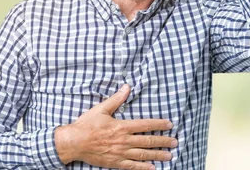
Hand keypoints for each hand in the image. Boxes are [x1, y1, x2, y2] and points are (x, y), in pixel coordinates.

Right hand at [55, 85, 176, 169]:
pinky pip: (132, 166)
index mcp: (122, 126)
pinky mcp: (114, 163)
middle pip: (148, 141)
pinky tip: (153, 168)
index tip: (170, 125)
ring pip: (143, 155)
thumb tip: (126, 87)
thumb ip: (116, 99)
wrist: (73, 143)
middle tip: (175, 142)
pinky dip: (143, 167)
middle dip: (163, 142)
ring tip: (170, 156)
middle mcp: (124, 140)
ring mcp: (120, 153)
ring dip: (158, 155)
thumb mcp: (101, 109)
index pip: (145, 125)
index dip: (159, 125)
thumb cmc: (86, 125)